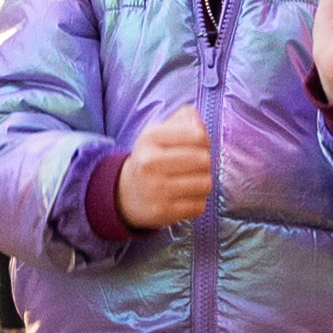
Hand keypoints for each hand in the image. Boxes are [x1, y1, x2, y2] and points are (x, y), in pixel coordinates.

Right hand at [117, 102, 215, 231]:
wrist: (126, 194)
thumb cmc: (151, 158)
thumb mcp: (159, 133)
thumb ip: (183, 119)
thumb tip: (199, 121)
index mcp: (150, 138)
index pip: (197, 136)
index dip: (204, 140)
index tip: (198, 145)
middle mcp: (150, 163)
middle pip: (204, 160)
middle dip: (205, 163)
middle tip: (196, 166)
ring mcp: (156, 190)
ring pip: (204, 184)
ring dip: (203, 182)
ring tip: (192, 181)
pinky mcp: (163, 212)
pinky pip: (199, 206)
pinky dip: (197, 201)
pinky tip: (186, 196)